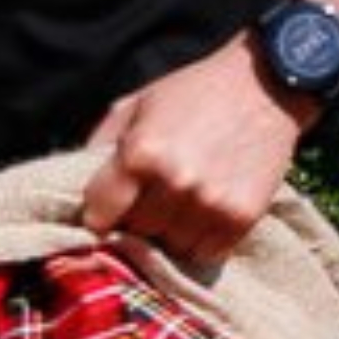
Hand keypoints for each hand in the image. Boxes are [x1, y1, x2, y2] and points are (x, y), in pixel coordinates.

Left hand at [76, 40, 307, 272]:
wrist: (265, 85)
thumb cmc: (192, 92)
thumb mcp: (134, 104)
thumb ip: (99, 145)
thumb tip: (72, 189)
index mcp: (140, 154)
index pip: (97, 216)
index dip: (99, 215)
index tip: (107, 211)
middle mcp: (174, 183)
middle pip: (134, 234)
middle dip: (134, 222)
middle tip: (147, 202)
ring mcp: (209, 205)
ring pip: (169, 249)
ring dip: (168, 234)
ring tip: (177, 206)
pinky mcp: (240, 218)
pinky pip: (205, 254)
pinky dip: (199, 241)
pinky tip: (202, 213)